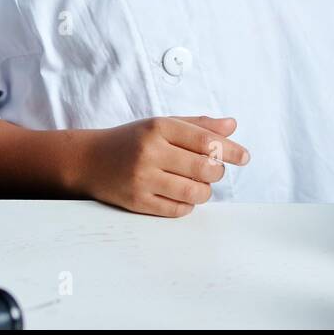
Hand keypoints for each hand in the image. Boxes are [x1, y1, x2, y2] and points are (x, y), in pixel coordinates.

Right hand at [75, 115, 249, 217]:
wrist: (89, 160)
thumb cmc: (131, 140)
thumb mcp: (161, 124)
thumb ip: (197, 125)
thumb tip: (232, 126)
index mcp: (158, 127)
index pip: (206, 140)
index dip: (231, 150)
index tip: (244, 157)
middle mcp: (150, 151)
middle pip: (204, 168)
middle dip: (217, 171)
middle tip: (214, 170)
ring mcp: (142, 178)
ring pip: (194, 192)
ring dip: (205, 191)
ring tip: (200, 184)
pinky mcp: (136, 201)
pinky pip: (176, 209)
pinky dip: (188, 204)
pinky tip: (183, 195)